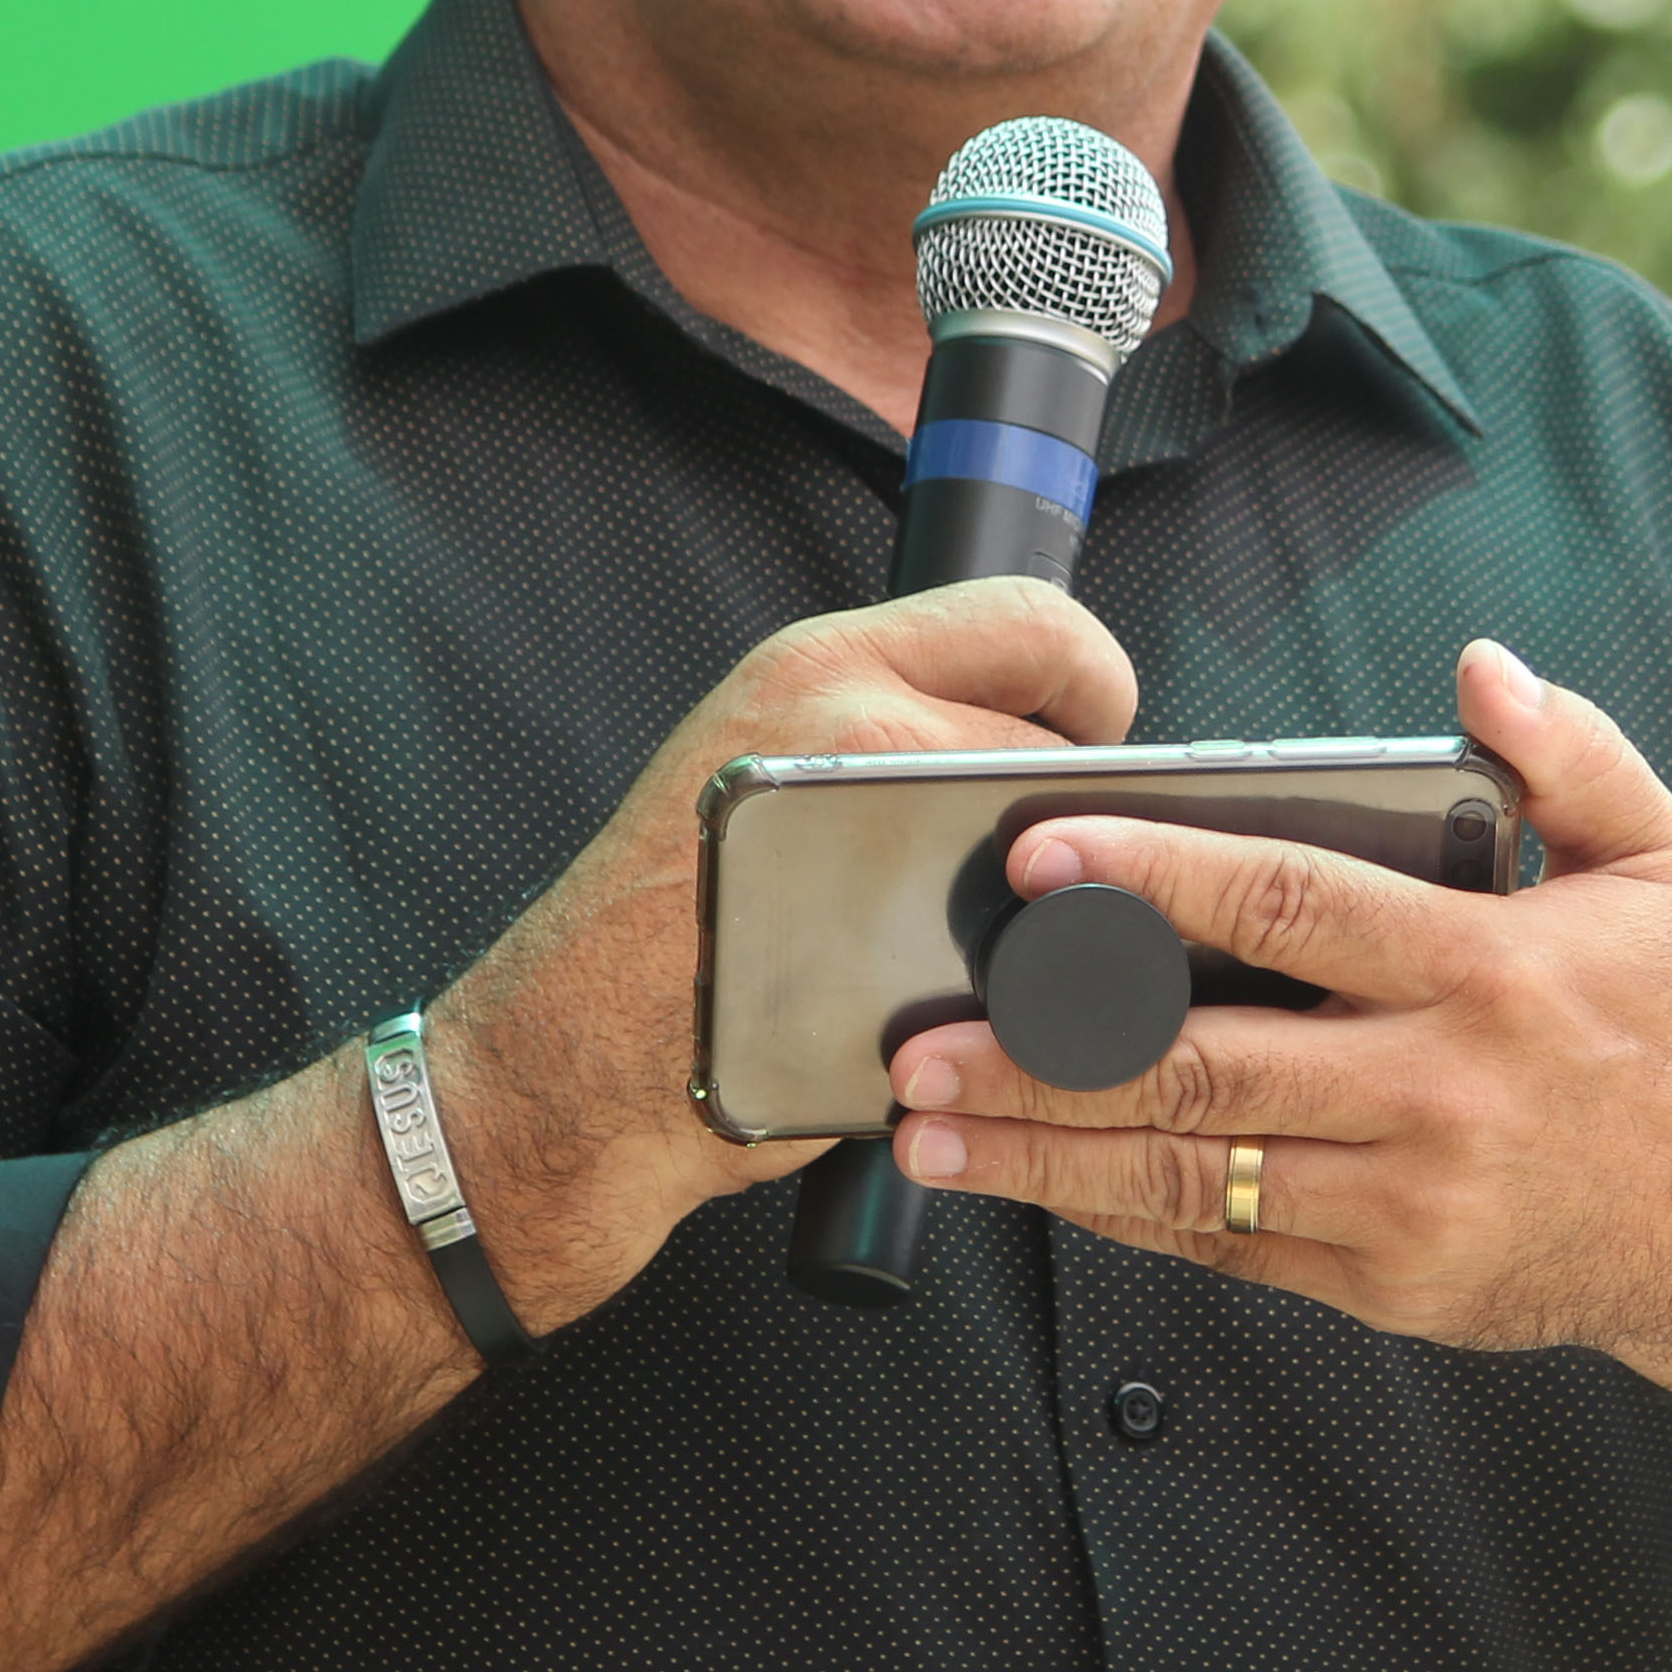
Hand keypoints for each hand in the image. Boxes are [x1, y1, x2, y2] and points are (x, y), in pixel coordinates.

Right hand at [422, 579, 1137, 1326]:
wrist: (581, 1055)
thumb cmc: (668, 928)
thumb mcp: (761, 768)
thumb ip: (883, 724)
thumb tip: (1029, 736)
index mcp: (823, 663)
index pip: (1032, 617)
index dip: (1091, 680)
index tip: (1088, 731)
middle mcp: (847, 720)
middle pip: (1054, 734)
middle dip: (1064, 800)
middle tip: (1024, 853)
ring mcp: (874, 827)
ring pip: (1052, 836)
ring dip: (1053, 883)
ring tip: (982, 923)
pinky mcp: (899, 939)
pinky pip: (1027, 935)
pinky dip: (1026, 962)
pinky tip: (968, 984)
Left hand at [884, 641, 1671, 1398]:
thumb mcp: (1667, 861)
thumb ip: (1568, 755)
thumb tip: (1477, 666)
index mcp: (1490, 965)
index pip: (1295, 905)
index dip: (1157, 878)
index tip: (1040, 858)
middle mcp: (1439, 1088)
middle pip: (1207, 1064)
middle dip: (1047, 1055)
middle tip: (922, 1043)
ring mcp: (1409, 1200)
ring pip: (1195, 1174)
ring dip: (1048, 1155)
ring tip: (931, 1130)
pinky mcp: (1391, 1283)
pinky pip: (1232, 1247)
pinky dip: (1126, 1215)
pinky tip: (1040, 1184)